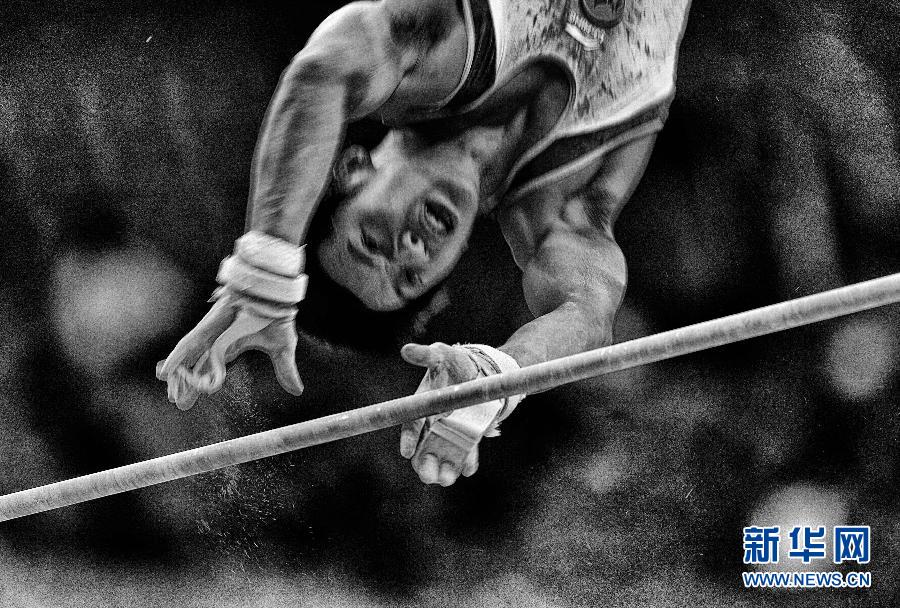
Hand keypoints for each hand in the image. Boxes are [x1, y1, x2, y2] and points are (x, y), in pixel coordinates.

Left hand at [156, 288, 302, 409]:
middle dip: (186, 384)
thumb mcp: (282, 350)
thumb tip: (297, 390)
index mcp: (231, 347)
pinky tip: (165, 372)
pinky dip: (175, 359)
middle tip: (178, 402)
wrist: (273, 296)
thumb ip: (285, 370)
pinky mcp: (206, 328)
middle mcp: (216, 342)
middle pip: (196, 366)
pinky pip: (187, 346)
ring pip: (188, 359)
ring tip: (169, 391)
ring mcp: (209, 335)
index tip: (194, 400)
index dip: (202, 384)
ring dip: (178, 376)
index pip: (212, 370)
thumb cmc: (276, 317)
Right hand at [399, 342, 482, 485]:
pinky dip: (468, 463)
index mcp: (423, 406)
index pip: (412, 426)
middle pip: (425, 449)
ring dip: (445, 469)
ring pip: (444, 456)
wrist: (484, 370)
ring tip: (447, 479)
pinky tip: (469, 470)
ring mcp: (452, 432)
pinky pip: (466, 455)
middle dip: (425, 464)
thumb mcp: (443, 356)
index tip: (407, 452)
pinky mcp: (469, 437)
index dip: (409, 439)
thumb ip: (426, 355)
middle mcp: (435, 423)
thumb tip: (406, 349)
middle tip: (428, 476)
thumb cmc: (458, 364)